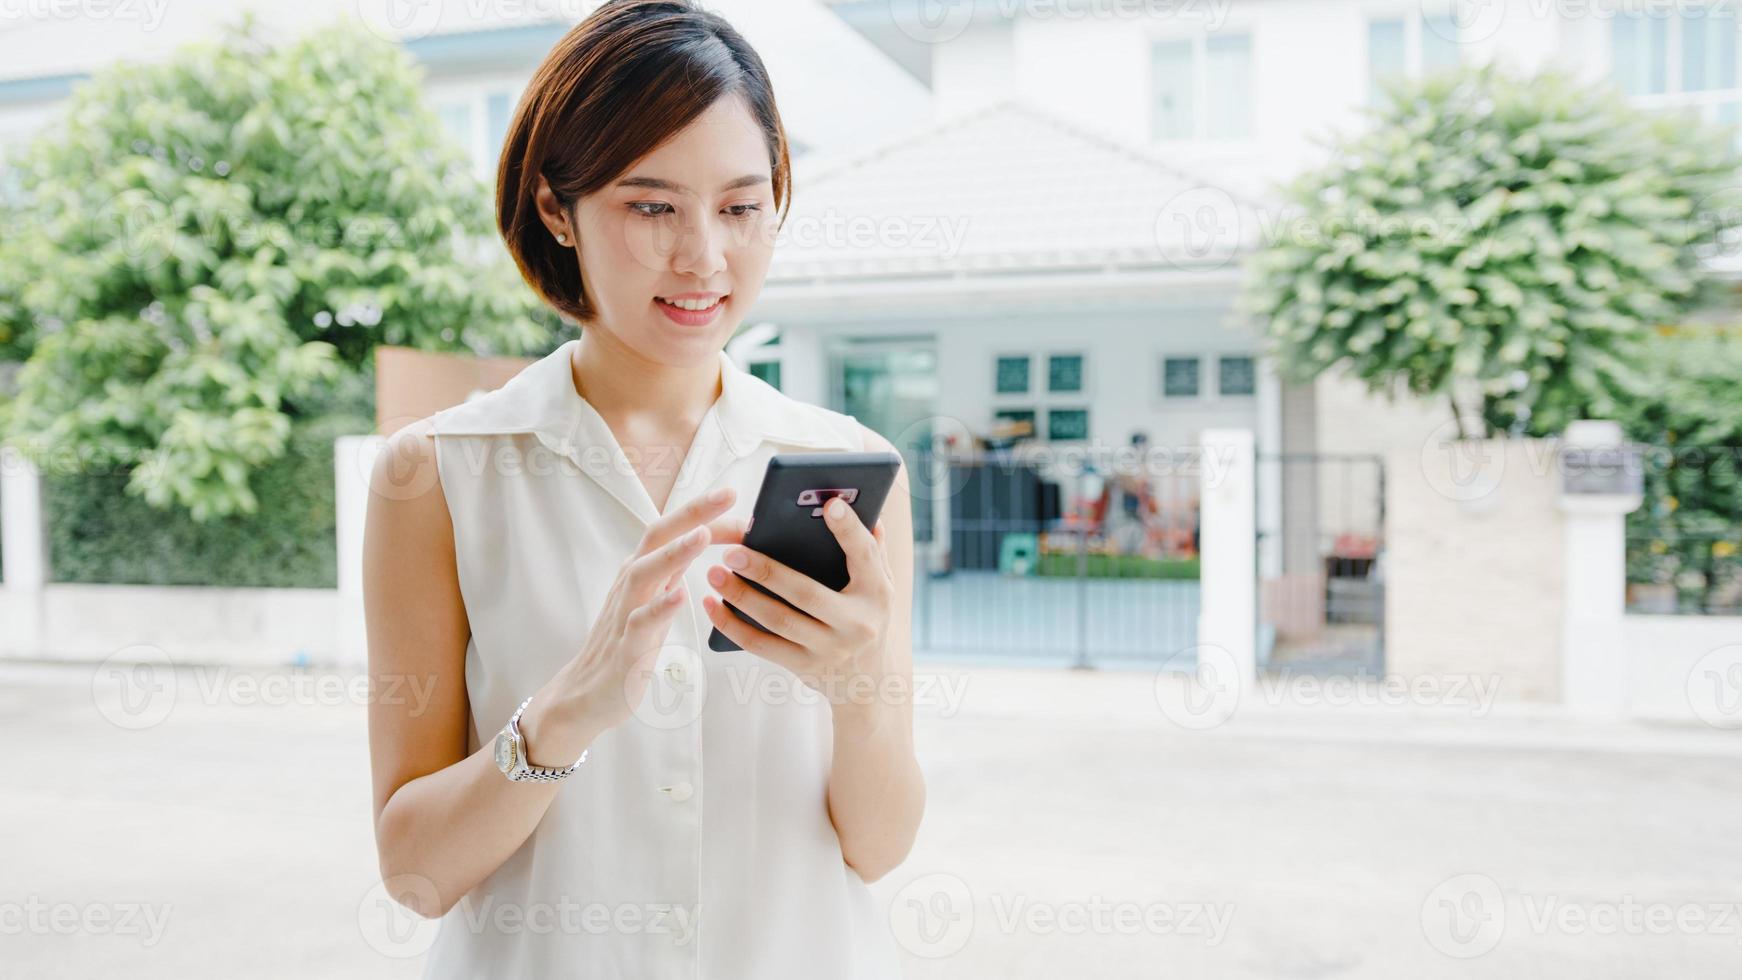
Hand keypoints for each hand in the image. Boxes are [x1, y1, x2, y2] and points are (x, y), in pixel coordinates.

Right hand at [518, 486, 738, 763]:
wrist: (585, 694)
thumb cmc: (628, 643)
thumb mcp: (654, 598)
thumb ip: (676, 568)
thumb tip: (707, 538)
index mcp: (642, 571)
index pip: (672, 530)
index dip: (702, 511)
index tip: (734, 495)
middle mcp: (631, 584)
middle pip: (657, 537)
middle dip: (692, 513)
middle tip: (727, 494)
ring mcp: (625, 613)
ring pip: (645, 573)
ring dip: (674, 552)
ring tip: (702, 535)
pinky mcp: (626, 648)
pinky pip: (640, 623)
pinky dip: (659, 607)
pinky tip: (680, 595)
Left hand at [700, 496, 895, 706]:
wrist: (871, 684)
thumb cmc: (869, 618)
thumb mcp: (882, 586)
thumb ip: (872, 550)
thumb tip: (866, 509)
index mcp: (877, 593)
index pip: (865, 556)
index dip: (849, 530)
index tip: (830, 504)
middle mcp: (857, 624)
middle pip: (807, 594)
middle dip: (767, 571)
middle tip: (733, 551)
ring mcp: (829, 649)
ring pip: (779, 621)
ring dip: (741, 597)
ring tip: (715, 573)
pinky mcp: (804, 666)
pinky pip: (762, 646)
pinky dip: (733, 626)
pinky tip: (712, 605)